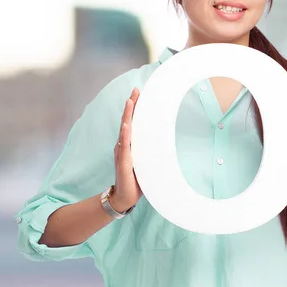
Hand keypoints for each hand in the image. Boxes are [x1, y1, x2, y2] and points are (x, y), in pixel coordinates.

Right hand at [112, 87, 142, 211]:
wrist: (125, 196)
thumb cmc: (135, 180)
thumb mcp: (145, 162)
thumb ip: (150, 152)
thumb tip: (165, 143)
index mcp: (128, 145)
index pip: (131, 122)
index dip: (134, 108)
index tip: (138, 94)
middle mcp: (123, 146)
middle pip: (126, 121)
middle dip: (131, 105)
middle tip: (135, 90)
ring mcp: (122, 153)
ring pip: (124, 129)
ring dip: (127, 115)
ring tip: (130, 101)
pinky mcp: (123, 162)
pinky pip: (124, 146)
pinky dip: (125, 135)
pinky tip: (126, 125)